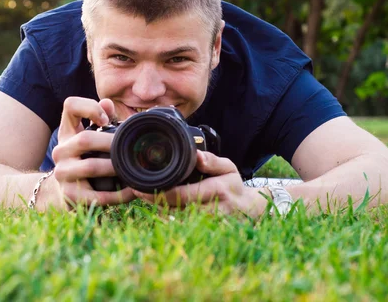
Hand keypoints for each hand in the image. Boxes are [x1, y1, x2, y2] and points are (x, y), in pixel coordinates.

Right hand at [51, 97, 134, 207]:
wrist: (63, 192)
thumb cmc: (84, 159)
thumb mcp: (89, 137)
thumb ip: (101, 118)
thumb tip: (108, 103)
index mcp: (68, 132)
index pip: (71, 106)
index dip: (89, 107)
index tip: (106, 119)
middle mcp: (60, 150)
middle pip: (84, 139)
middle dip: (111, 143)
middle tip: (131, 147)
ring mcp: (62, 173)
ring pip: (90, 167)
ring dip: (116, 168)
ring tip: (134, 168)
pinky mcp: (70, 195)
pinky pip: (97, 195)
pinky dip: (118, 194)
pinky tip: (132, 190)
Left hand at [133, 151, 267, 216]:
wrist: (250, 211)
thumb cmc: (233, 186)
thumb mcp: (228, 168)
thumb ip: (212, 161)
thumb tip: (197, 155)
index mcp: (216, 191)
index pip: (181, 195)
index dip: (158, 194)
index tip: (141, 187)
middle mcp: (211, 211)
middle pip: (174, 211)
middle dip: (153, 202)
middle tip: (138, 191)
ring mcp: (206, 226)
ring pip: (174, 221)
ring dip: (158, 211)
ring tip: (145, 197)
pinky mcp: (203, 233)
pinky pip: (180, 227)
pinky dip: (167, 219)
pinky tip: (159, 208)